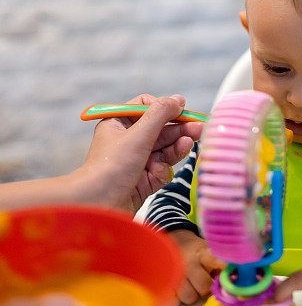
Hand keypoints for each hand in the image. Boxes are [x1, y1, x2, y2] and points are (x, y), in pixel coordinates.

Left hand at [79, 94, 202, 213]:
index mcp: (118, 124)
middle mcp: (126, 142)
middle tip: (200, 127)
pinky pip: (160, 171)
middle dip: (179, 129)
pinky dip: (162, 171)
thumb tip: (178, 99)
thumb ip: (160, 114)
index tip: (181, 110)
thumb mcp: (138, 134)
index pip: (145, 108)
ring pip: (163, 150)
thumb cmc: (112, 166)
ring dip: (176, 147)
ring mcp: (135, 162)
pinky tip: (158, 172)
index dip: (164, 108)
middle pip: (159, 129)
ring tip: (190, 143)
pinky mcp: (142, 182)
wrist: (98, 206)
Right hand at [171, 231, 225, 305]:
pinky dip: (178, 299)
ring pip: (189, 297)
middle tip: (203, 281)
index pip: (214, 259)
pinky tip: (179, 288)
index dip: (222, 266)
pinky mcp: (164, 283)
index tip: (231, 272)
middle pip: (203, 287)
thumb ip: (222, 264)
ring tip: (190, 284)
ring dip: (192, 295)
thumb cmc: (197, 252)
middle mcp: (188, 262)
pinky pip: (174, 301)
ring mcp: (175, 273)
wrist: (175, 242)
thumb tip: (236, 278)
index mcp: (203, 253)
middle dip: (205, 288)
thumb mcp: (210, 252)